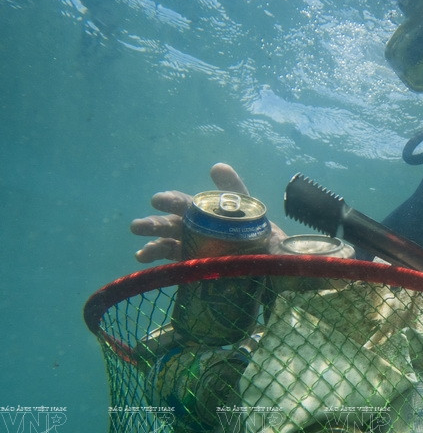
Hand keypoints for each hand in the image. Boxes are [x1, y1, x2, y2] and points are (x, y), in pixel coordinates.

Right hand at [130, 163, 285, 261]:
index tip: (158, 201)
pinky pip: (174, 263)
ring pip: (169, 244)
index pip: (185, 204)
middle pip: (172, 225)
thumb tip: (217, 166)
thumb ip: (234, 190)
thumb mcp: (250, 209)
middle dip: (154, 225)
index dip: (171, 201)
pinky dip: (158, 261)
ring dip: (153, 245)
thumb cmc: (263, 234)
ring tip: (141, 252)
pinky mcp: (195, 266)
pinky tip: (145, 261)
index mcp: (207, 213)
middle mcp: (197, 229)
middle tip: (138, 227)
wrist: (276, 262)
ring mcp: (195, 248)